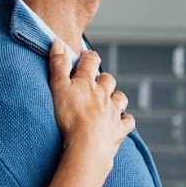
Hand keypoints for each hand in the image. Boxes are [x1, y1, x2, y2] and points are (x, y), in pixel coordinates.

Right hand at [47, 39, 135, 160]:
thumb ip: (58, 65)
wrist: (88, 145)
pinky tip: (120, 121)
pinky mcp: (119, 129)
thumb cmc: (70, 117)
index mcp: (87, 82)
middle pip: (108, 79)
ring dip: (115, 97)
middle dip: (103, 78)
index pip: (91, 61)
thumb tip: (58, 41)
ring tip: (108, 101)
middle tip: (95, 82)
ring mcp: (113, 112)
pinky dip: (125, 120)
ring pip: (120, 98)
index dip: (89, 57)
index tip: (85, 57)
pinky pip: (128, 121)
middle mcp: (104, 94)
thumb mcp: (58, 88)